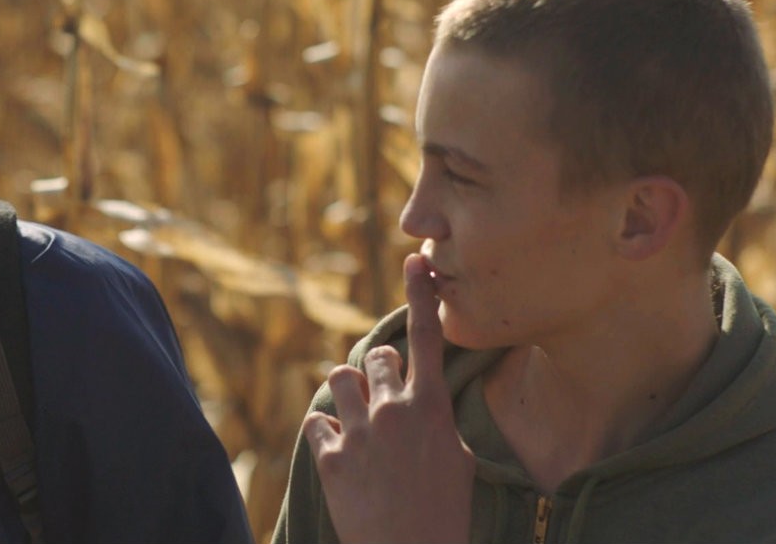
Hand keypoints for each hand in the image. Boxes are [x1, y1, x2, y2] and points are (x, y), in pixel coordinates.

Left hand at [302, 253, 474, 543]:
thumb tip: (421, 399)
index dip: (421, 296)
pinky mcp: (331, 457)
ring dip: (348, 395)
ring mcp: (361, 432)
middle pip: (376, 358)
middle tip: (386, 407)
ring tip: (360, 425)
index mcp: (432, 409)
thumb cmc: (444, 515)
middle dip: (378, 374)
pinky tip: (339, 455)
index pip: (427, 339)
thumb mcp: (458, 461)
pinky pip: (318, 421)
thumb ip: (435, 421)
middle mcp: (394, 411)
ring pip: (339, 379)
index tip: (415, 260)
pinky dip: (326, 433)